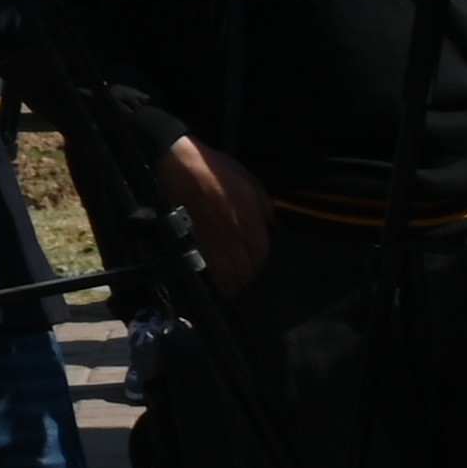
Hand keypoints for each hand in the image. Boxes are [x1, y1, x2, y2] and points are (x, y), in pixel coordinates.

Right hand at [156, 134, 273, 296]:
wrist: (181, 166)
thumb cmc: (220, 172)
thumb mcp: (254, 186)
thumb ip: (269, 213)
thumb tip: (278, 234)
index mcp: (248, 227)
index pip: (264, 264)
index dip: (274, 279)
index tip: (285, 288)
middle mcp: (231, 242)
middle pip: (248, 278)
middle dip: (259, 290)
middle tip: (273, 302)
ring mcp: (213, 247)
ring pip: (230, 281)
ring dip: (242, 293)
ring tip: (253, 302)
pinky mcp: (198, 247)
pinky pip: (214, 274)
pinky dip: (225, 286)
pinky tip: (232, 291)